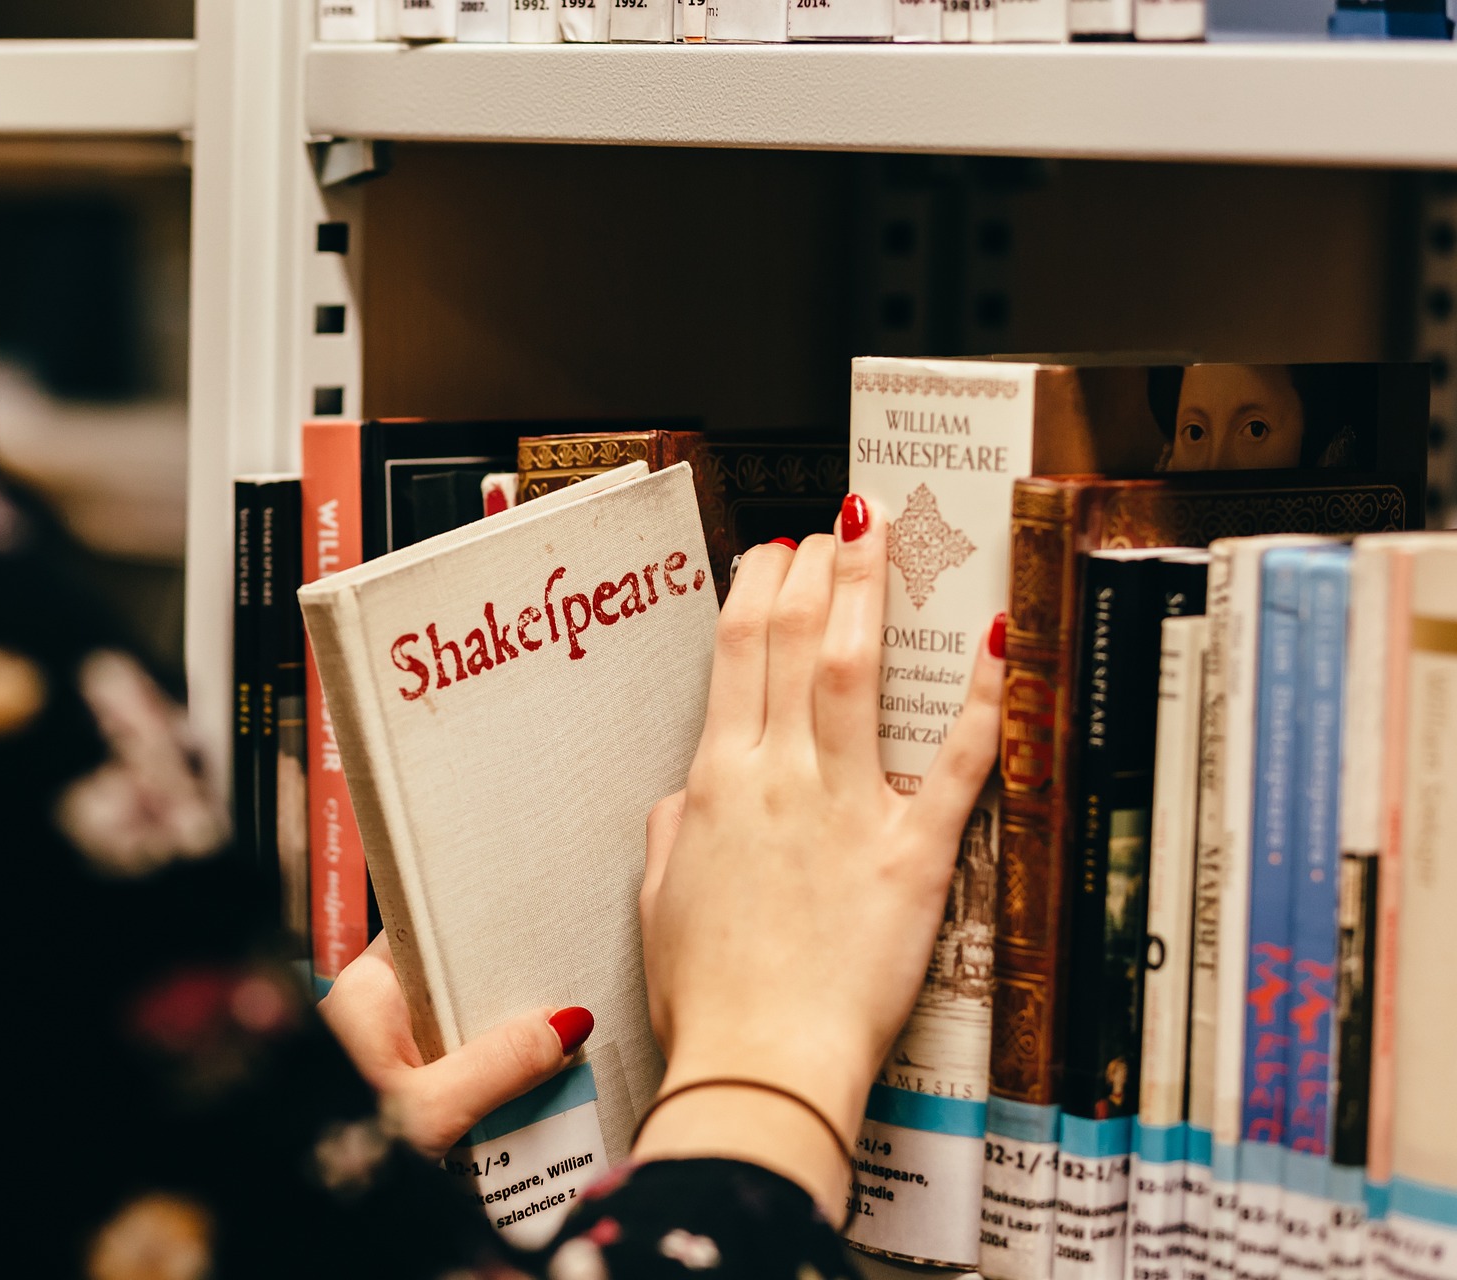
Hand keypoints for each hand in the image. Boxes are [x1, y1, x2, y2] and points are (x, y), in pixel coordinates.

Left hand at [321, 932, 592, 1159]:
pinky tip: (516, 1101)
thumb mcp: (432, 1109)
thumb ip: (501, 1065)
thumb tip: (566, 1024)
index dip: (489, 936)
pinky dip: (478, 1082)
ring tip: (555, 1060)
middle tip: (563, 1016)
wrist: (310, 1209)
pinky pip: (446, 1068)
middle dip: (506, 1005)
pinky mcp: (391, 1086)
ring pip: (455, 1032)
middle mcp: (371, 1008)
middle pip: (455, 987)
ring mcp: (380, 1049)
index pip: (438, 933)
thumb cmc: (336, 1146)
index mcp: (369, 987)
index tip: (541, 944)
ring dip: (497, 1051)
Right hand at [634, 504, 1003, 1220]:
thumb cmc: (708, 995)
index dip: (756, 588)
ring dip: (868, 593)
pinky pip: (957, 764)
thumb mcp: (659, 901)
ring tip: (880, 537)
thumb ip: (672, 832)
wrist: (757, 1063)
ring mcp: (846, 808)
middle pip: (795, 640)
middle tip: (837, 523)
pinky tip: (1001, 640)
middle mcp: (778, 777)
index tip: (772, 555)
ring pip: (856, 673)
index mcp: (715, 783)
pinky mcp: (912, 854)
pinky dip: (983, 699)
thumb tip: (685, 795)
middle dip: (816, 567)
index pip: (733, 653)